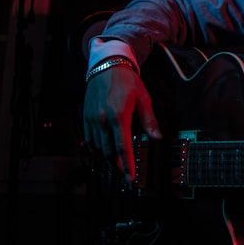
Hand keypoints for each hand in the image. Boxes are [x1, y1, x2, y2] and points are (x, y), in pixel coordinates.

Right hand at [83, 66, 160, 181]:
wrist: (106, 66)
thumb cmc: (127, 82)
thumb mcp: (143, 99)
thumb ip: (149, 121)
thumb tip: (157, 138)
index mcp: (119, 116)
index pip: (123, 147)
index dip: (127, 165)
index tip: (131, 178)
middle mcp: (103, 120)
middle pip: (109, 151)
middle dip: (117, 163)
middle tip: (125, 171)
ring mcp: (92, 119)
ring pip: (98, 147)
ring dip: (107, 156)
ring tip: (116, 161)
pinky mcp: (86, 117)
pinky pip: (89, 139)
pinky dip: (96, 147)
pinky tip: (103, 149)